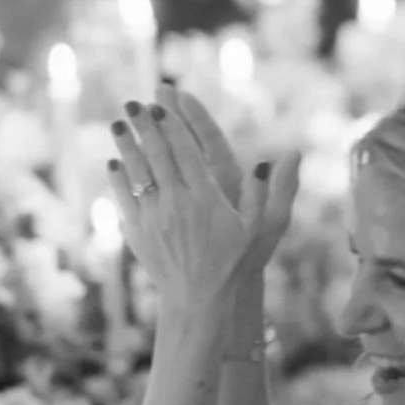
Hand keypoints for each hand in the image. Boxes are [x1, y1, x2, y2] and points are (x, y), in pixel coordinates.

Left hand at [109, 99, 299, 302]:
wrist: (202, 301)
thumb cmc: (237, 263)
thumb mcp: (264, 228)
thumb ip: (274, 191)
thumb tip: (290, 156)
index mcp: (206, 197)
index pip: (185, 151)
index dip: (172, 125)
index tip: (161, 104)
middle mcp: (176, 204)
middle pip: (156, 155)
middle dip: (144, 126)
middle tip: (133, 102)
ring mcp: (154, 218)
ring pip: (136, 173)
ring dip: (126, 145)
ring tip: (117, 123)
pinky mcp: (138, 235)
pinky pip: (124, 199)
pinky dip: (118, 179)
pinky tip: (114, 163)